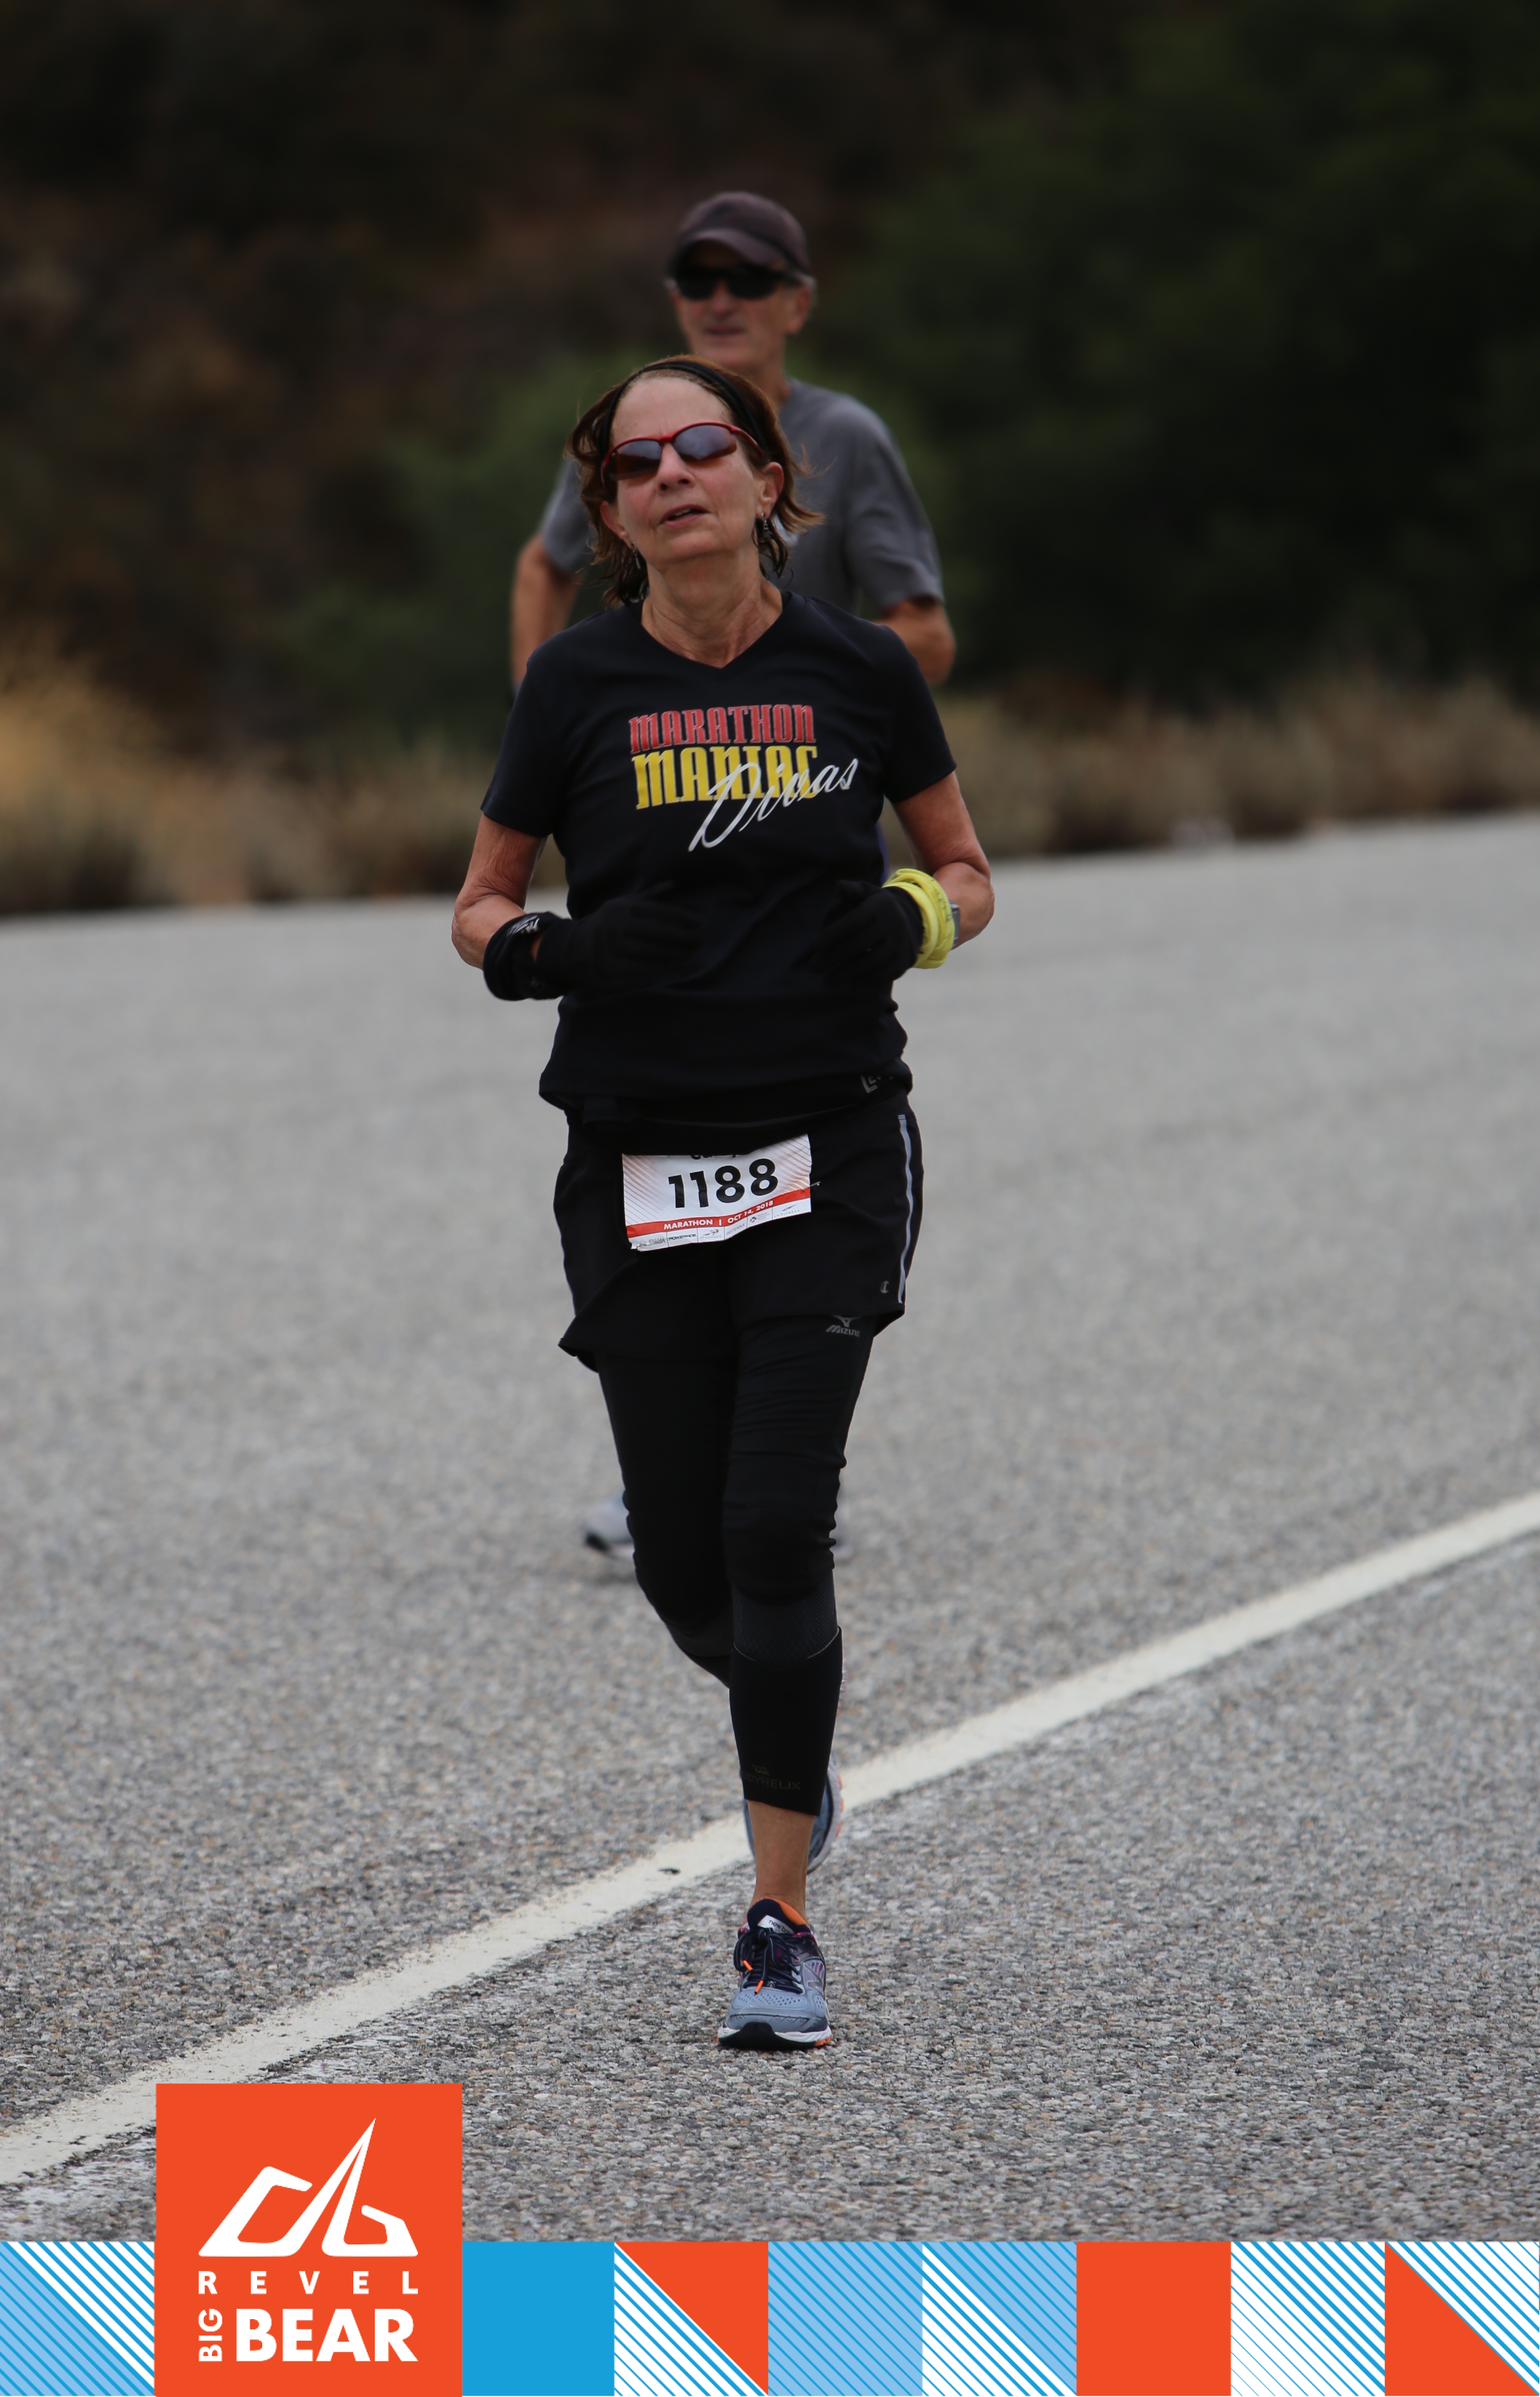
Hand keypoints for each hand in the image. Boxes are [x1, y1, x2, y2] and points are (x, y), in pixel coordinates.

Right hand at [531, 887, 695, 997]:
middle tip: (700, 941)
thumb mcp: (624, 904)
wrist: (575, 945)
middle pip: (657, 931)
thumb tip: (673, 884)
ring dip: (673, 953)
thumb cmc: (608, 923)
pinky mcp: (608, 965)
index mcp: (624, 907)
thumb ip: (649, 896)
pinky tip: (671, 966)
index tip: (698, 923)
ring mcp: (611, 945)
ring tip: (689, 954)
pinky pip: (637, 967)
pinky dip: (657, 967)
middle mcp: (617, 924)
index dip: (680, 917)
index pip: (658, 912)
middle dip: (682, 937)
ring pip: (649, 950)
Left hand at [818, 881, 923, 989]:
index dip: (833, 935)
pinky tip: (850, 984)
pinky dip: (866, 981)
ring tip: (828, 981)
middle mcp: (892, 925)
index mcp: (879, 907)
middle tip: (814, 967)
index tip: (815, 947)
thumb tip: (839, 887)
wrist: (911, 919)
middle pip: (859, 944)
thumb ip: (852, 890)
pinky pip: (885, 974)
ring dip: (847, 974)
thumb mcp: (866, 893)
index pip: (853, 922)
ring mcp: (900, 944)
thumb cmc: (877, 907)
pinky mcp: (904, 961)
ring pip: (871, 962)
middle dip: (834, 957)